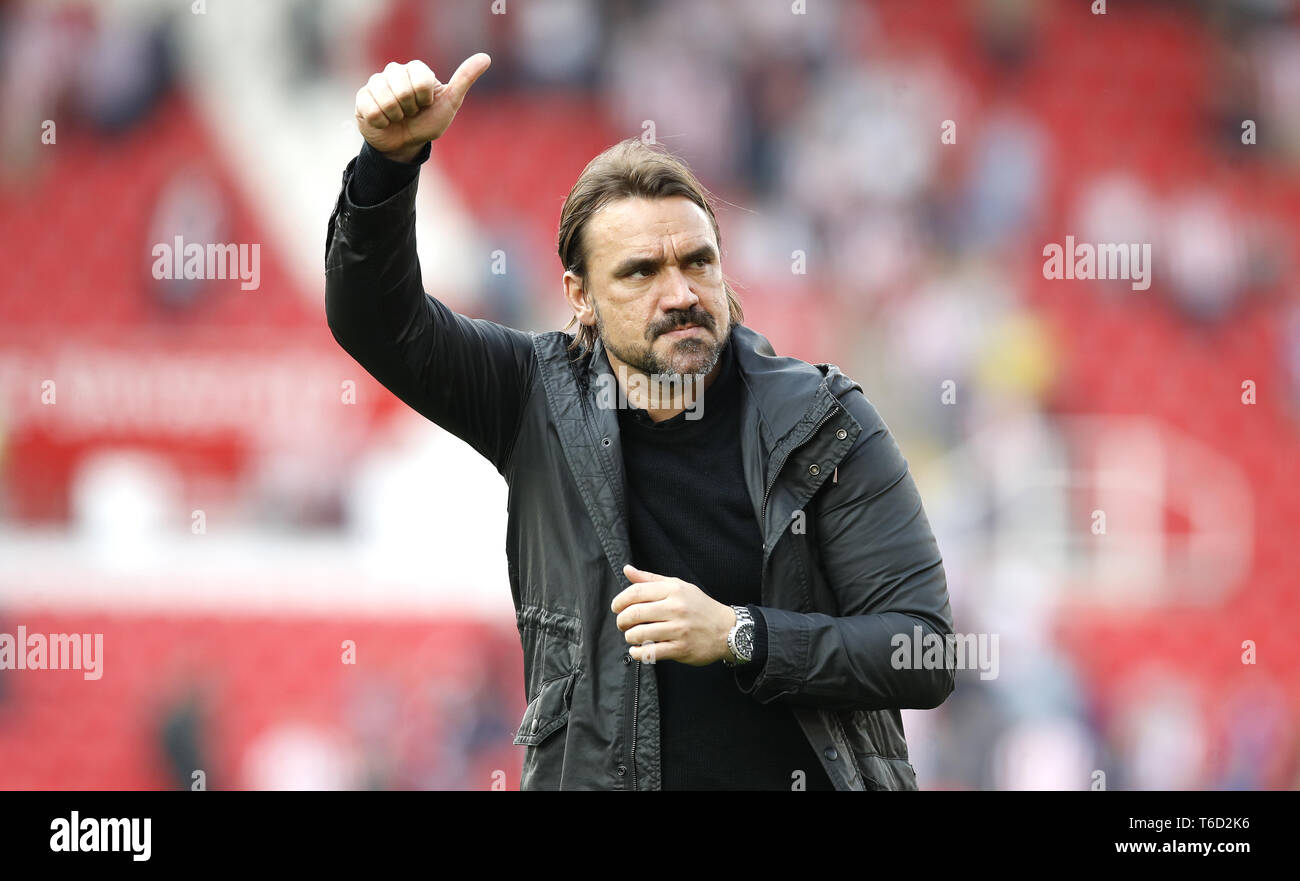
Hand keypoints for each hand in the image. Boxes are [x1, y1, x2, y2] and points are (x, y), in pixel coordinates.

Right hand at [354, 54, 490, 161]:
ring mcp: (376, 82)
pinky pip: (371, 110)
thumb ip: (464, 79)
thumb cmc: (428, 122)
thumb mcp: (450, 103)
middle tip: (410, 112)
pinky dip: (381, 122)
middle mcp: (395, 71)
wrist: (405, 144)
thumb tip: (485, 58)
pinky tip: (384, 121)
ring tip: (398, 117)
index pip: (421, 80)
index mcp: (416, 69)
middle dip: (410, 109)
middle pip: (402, 90)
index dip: (425, 99)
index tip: (425, 104)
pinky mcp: (362, 97)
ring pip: (385, 100)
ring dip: (395, 116)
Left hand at [612, 564, 735, 665]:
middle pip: (634, 613)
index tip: (616, 608)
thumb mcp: (678, 586)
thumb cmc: (699, 606)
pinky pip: (650, 652)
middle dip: (622, 621)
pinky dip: (638, 653)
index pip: (636, 592)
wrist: (727, 629)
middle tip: (622, 624)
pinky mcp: (681, 649)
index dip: (620, 601)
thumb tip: (627, 569)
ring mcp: (678, 629)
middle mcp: (676, 608)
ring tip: (632, 636)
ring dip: (629, 637)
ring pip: (640, 634)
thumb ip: (650, 579)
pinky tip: (637, 650)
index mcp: (673, 590)